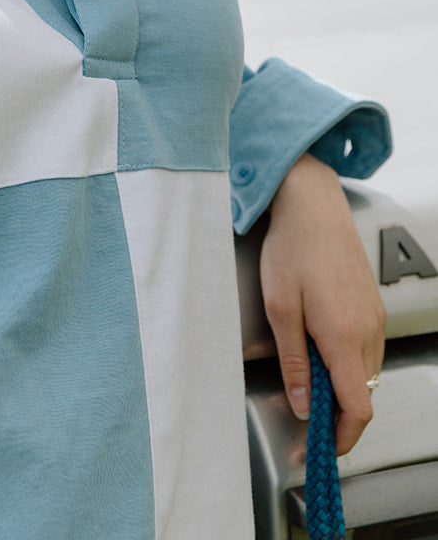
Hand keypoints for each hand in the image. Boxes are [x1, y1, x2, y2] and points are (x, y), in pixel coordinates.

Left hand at [259, 152, 385, 454]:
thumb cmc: (292, 249)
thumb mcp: (279, 308)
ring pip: (367, 375)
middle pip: (364, 396)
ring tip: (307, 381)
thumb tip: (302, 405)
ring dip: (342, 389)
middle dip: (338, 417)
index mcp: (344, 336)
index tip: (320, 448)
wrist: (314, 206)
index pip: (357, 410)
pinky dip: (348, 365)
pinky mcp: (374, 308)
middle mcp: (368, 331)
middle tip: (305, 420)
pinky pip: (368, 351)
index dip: (342, 438)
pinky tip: (321, 351)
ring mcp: (375, 319)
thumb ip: (294, 362)